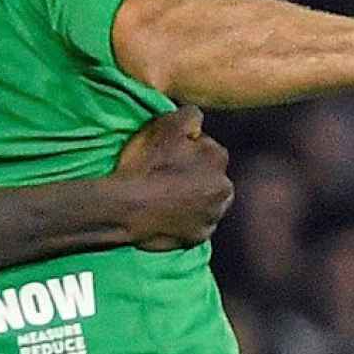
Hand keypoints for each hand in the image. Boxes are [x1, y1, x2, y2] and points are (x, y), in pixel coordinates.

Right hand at [113, 105, 233, 250]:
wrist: (128, 208)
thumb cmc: (147, 164)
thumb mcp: (167, 125)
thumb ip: (190, 115)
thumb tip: (198, 119)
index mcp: (219, 158)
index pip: (205, 147)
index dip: (185, 149)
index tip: (167, 154)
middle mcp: (224, 188)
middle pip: (209, 175)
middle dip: (195, 174)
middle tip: (165, 175)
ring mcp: (212, 216)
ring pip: (205, 201)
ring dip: (193, 197)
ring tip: (166, 196)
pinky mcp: (199, 238)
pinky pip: (195, 224)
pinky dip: (186, 219)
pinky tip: (167, 213)